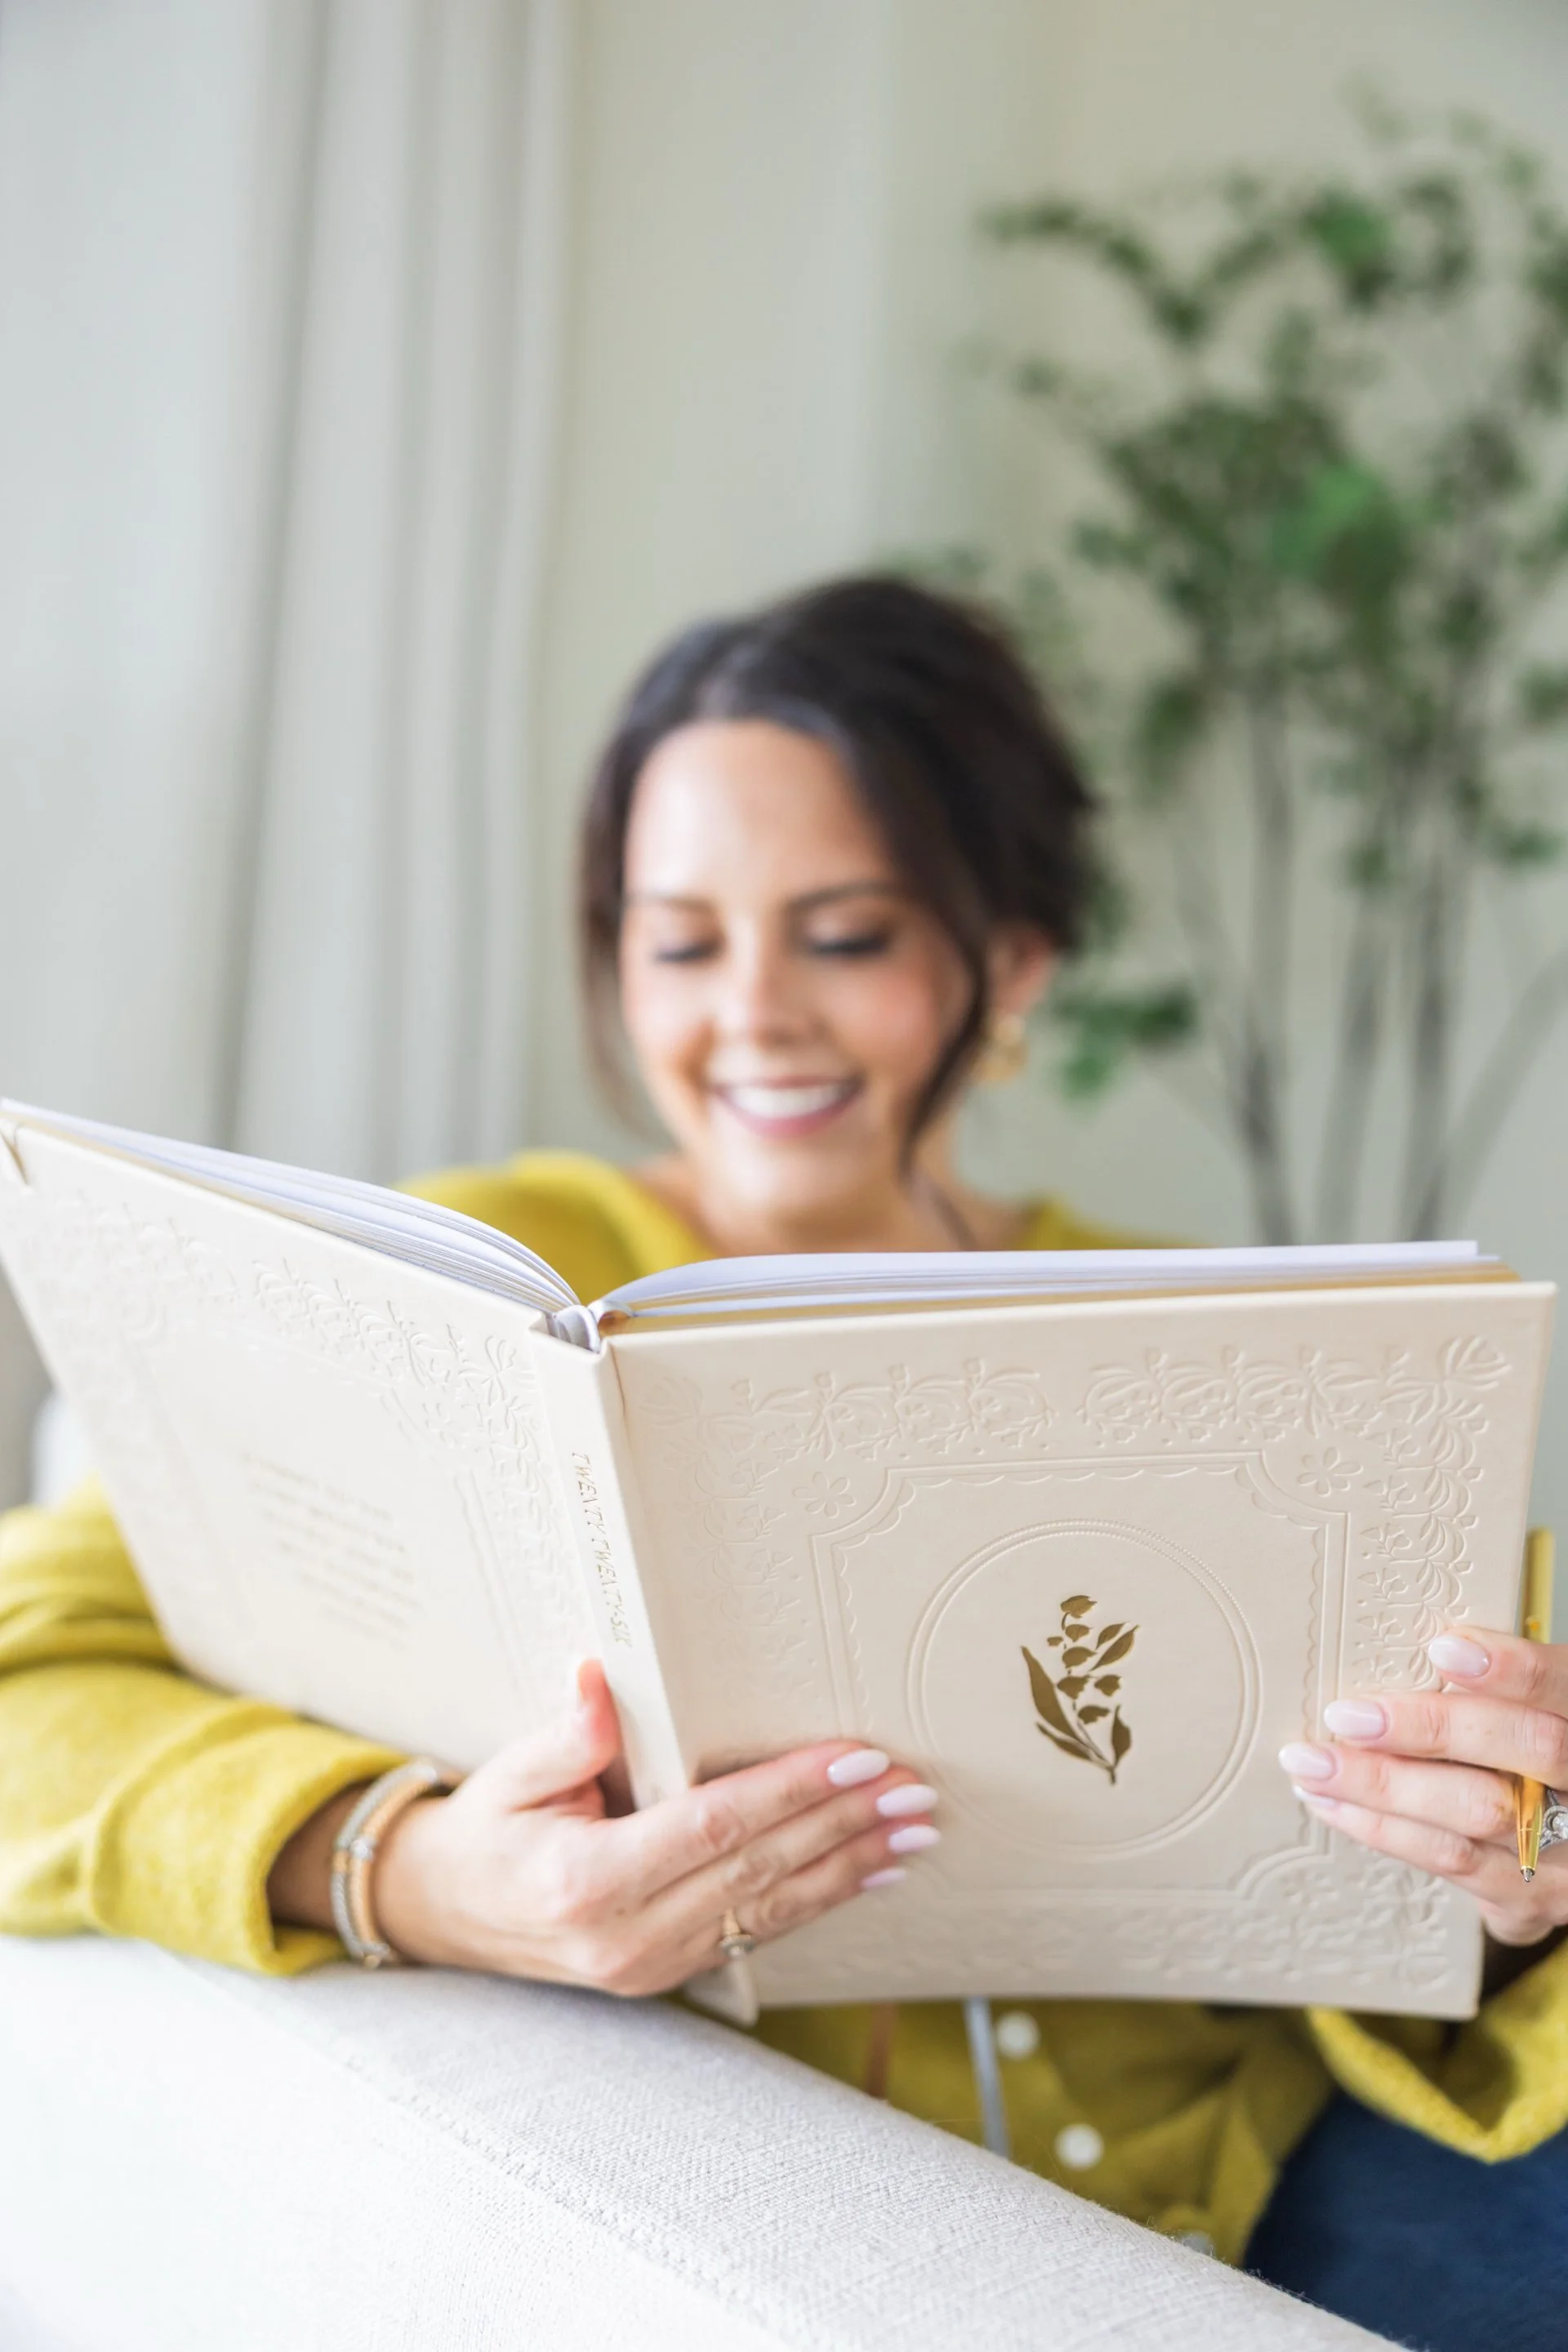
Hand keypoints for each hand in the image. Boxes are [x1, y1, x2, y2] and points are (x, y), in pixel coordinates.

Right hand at [368, 1662, 938, 1992]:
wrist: (443, 1916)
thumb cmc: (484, 1830)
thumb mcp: (507, 1774)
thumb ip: (564, 1738)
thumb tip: (598, 1681)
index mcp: (587, 1880)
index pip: (712, 1828)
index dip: (791, 1792)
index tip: (856, 1758)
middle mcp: (627, 1935)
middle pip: (758, 1871)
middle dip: (845, 1826)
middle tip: (914, 1789)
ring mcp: (651, 1964)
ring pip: (771, 1910)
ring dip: (852, 1866)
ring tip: (916, 1830)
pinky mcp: (668, 1973)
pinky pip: (759, 1932)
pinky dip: (822, 1899)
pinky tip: (873, 1872)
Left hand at [1278, 1627, 1567, 1947]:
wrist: (1561, 1850)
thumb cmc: (1520, 1758)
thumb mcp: (1526, 1714)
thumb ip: (1486, 1688)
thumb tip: (1397, 1650)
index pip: (1563, 1687)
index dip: (1512, 1669)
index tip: (1443, 1647)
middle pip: (1525, 1751)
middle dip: (1428, 1729)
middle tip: (1347, 1716)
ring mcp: (1564, 1853)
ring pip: (1476, 1814)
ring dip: (1381, 1786)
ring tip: (1314, 1763)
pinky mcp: (1528, 1898)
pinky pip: (1451, 1862)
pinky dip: (1383, 1829)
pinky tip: (1334, 1804)